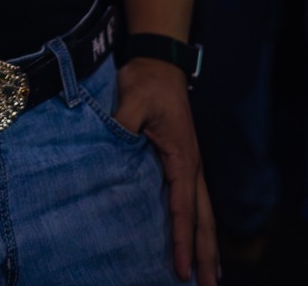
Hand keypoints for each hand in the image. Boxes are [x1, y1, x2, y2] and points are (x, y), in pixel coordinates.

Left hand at [115, 58, 218, 285]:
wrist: (159, 61)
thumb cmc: (146, 81)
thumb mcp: (132, 99)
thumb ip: (122, 125)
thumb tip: (113, 146)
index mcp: (182, 157)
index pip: (183, 208)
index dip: (182, 240)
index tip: (183, 270)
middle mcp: (192, 166)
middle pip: (203, 219)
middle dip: (206, 255)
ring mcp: (190, 164)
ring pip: (203, 212)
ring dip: (207, 244)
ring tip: (211, 277)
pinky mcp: (183, 161)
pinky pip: (194, 201)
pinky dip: (199, 225)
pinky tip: (197, 239)